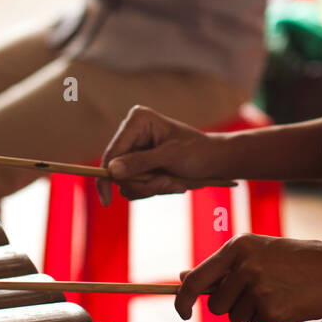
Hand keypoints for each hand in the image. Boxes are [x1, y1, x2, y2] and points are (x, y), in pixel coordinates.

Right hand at [98, 105, 230, 206]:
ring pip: (126, 181)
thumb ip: (141, 163)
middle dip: (141, 184)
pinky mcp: (140, 163)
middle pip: (117, 170)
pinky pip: (135, 185)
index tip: (106, 200)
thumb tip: (112, 171)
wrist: (214, 160)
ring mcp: (135, 149)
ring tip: (173, 183)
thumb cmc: (197, 152)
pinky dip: (153, 189)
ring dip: (150, 188)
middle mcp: (133, 133)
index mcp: (138, 121)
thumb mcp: (171, 156)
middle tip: (166, 185)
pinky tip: (171, 183)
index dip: (106, 176)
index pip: (112, 152)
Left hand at [175, 234, 321, 321]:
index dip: (183, 299)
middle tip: (260, 291)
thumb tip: (182, 278)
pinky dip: (270, 319)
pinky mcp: (272, 310)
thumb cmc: (299, 258)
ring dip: (253, 312)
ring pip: (236, 318)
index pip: (196, 279)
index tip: (182, 311)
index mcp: (238, 246)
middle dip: (232, 306)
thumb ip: (222, 267)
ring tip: (278, 292)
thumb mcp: (259, 252)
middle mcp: (244, 265)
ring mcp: (257, 288)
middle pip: (216, 306)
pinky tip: (289, 301)